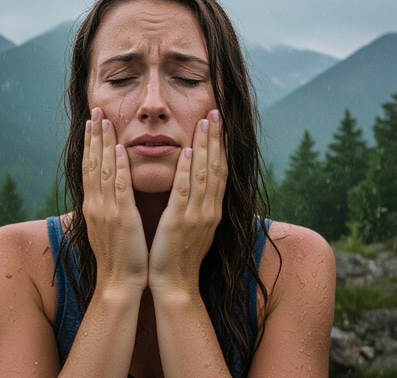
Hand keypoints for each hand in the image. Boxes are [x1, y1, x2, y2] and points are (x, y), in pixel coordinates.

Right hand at [82, 107, 148, 292]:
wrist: (118, 283)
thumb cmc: (118, 254)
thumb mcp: (108, 224)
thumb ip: (108, 202)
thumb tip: (109, 185)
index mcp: (93, 205)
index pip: (89, 167)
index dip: (90, 143)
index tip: (91, 122)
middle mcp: (95, 204)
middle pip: (91, 163)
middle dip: (93, 135)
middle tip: (94, 110)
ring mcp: (106, 211)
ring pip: (102, 170)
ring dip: (102, 143)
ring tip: (102, 119)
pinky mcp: (122, 219)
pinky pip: (118, 189)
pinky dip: (116, 168)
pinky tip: (117, 149)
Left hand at [148, 109, 227, 295]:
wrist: (175, 285)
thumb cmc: (180, 254)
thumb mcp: (194, 225)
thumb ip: (197, 202)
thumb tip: (196, 181)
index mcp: (211, 209)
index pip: (219, 171)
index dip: (220, 146)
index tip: (219, 124)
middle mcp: (209, 209)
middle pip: (217, 167)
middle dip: (216, 138)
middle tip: (216, 112)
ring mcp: (197, 216)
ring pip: (205, 174)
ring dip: (206, 146)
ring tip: (206, 121)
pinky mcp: (179, 223)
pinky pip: (185, 193)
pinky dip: (189, 171)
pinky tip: (189, 152)